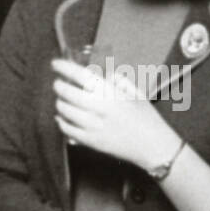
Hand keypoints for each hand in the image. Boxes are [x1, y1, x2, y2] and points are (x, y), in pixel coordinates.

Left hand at [52, 58, 177, 170]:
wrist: (153, 146)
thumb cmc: (147, 118)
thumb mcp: (135, 93)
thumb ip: (118, 80)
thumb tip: (103, 75)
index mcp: (111, 93)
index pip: (81, 76)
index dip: (64, 68)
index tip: (56, 64)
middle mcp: (99, 109)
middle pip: (67, 93)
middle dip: (59, 86)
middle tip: (58, 83)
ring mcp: (93, 126)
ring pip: (64, 111)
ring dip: (60, 103)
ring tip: (62, 100)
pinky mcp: (91, 141)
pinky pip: (67, 129)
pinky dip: (61, 122)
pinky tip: (62, 118)